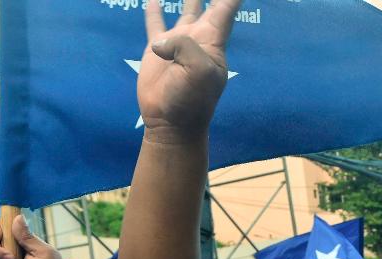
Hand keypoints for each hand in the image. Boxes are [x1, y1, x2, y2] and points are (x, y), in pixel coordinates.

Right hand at [136, 0, 239, 139]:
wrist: (171, 122)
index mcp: (213, 41)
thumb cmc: (192, 100)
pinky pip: (155, 23)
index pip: (227, 8)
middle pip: (207, 4)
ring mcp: (179, 41)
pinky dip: (154, 9)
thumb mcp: (198, 72)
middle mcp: (199, 37)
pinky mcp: (158, 48)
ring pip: (185, 8)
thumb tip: (160, 42)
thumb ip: (184, 47)